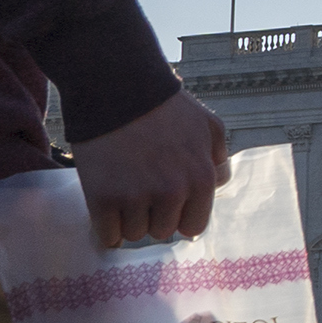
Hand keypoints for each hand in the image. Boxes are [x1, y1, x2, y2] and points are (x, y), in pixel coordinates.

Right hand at [74, 90, 230, 249]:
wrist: (114, 87)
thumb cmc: (161, 105)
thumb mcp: (207, 124)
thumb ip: (217, 156)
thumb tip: (218, 181)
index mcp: (201, 178)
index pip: (193, 226)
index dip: (178, 215)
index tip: (165, 202)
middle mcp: (172, 192)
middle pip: (162, 232)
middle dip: (152, 214)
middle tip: (139, 186)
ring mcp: (136, 197)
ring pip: (134, 234)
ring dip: (127, 218)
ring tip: (122, 186)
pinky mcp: (103, 199)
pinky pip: (108, 236)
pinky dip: (105, 226)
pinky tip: (105, 205)